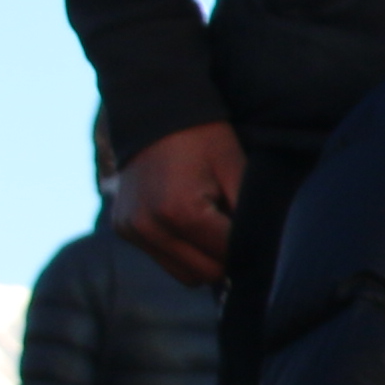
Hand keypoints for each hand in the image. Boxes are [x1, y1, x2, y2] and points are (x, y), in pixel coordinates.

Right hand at [107, 120, 248, 288]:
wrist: (154, 110)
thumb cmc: (203, 136)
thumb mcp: (235, 168)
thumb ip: (248, 213)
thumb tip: (261, 251)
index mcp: (180, 212)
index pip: (226, 256)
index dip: (247, 247)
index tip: (256, 232)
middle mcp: (149, 227)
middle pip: (205, 274)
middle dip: (225, 258)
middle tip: (234, 229)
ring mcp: (131, 230)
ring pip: (184, 274)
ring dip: (203, 259)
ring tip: (211, 225)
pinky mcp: (123, 229)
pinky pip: (164, 259)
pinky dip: (182, 251)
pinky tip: (190, 223)